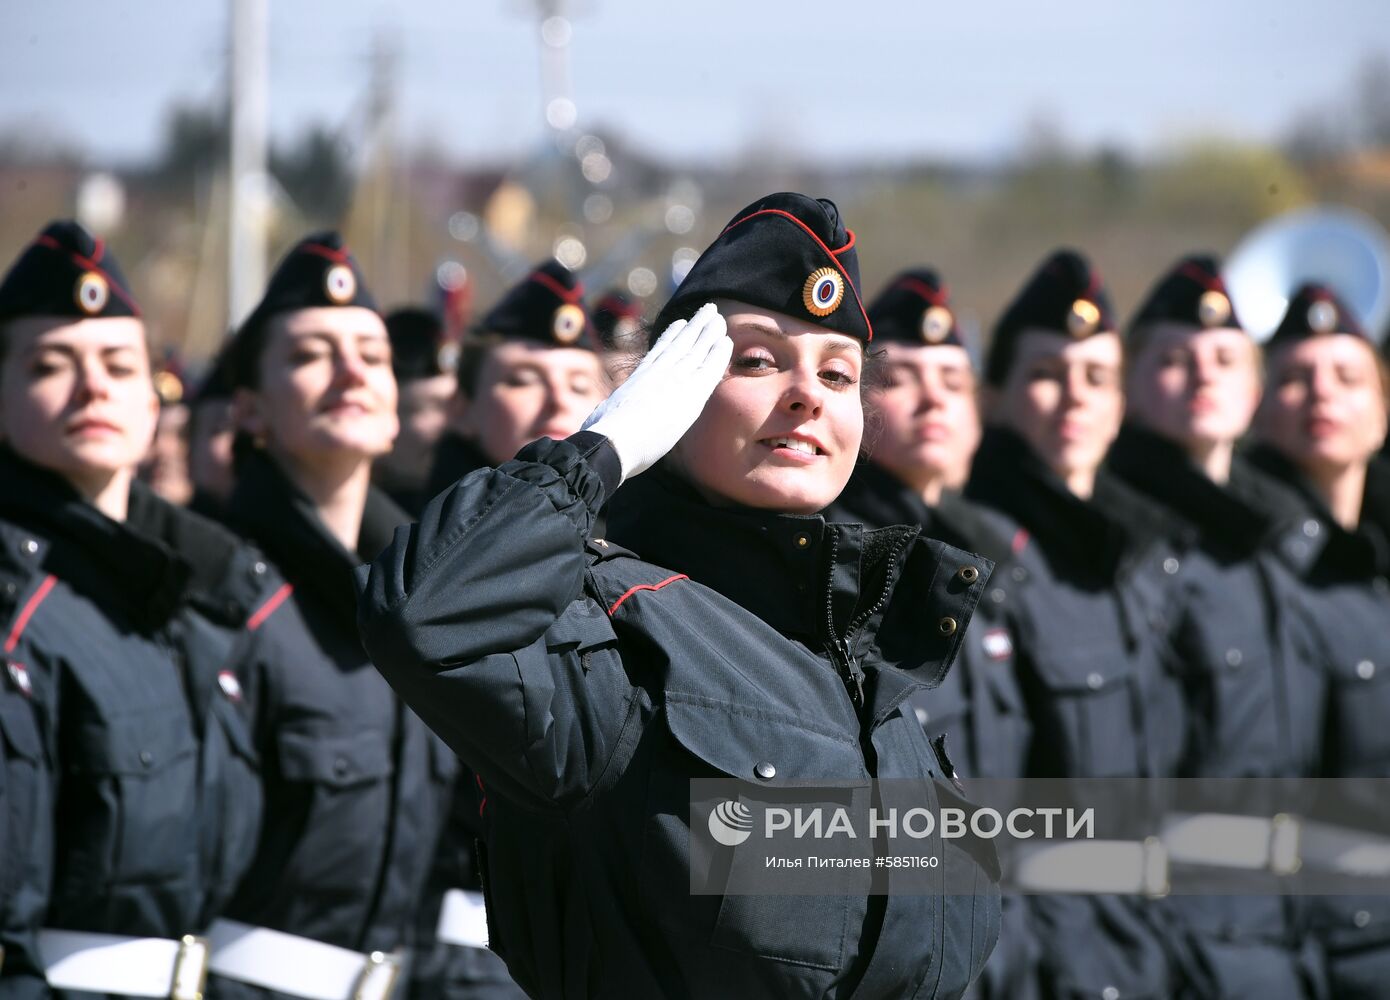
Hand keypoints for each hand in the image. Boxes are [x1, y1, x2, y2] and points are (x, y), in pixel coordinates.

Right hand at [581, 302, 730, 482]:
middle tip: (708, 310)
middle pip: (682, 344)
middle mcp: (658, 374)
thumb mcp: (604, 415)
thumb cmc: (603, 436)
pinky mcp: (689, 396)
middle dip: (696, 326)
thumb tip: (600, 415)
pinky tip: (726, 341)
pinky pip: (708, 369)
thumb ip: (610, 410)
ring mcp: (673, 381)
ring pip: (696, 350)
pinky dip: (718, 355)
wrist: (614, 442)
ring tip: (718, 316)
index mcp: (638, 378)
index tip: (680, 322)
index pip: (660, 351)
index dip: (672, 335)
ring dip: (709, 332)